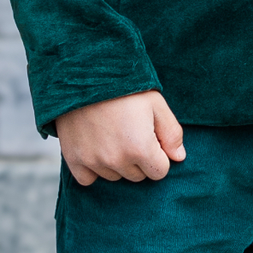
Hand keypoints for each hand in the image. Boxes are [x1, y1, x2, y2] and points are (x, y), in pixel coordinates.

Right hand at [57, 91, 187, 185]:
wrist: (83, 74)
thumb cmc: (123, 87)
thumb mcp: (155, 103)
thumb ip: (172, 133)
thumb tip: (178, 157)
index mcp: (141, 148)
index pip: (159, 172)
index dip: (158, 155)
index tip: (149, 137)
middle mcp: (117, 160)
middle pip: (137, 176)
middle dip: (138, 159)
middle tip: (129, 132)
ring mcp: (93, 161)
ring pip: (114, 177)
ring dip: (116, 163)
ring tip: (111, 134)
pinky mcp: (74, 160)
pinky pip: (89, 179)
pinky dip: (93, 168)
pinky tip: (95, 147)